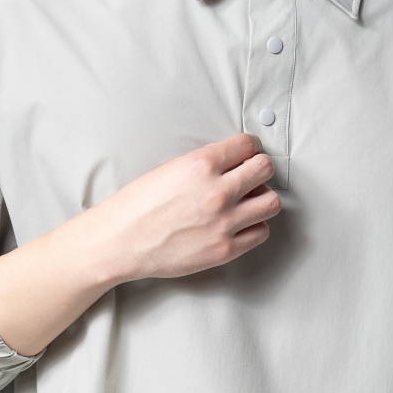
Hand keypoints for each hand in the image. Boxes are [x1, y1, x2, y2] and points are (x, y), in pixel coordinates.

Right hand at [92, 133, 280, 282]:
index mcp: (202, 164)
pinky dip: (254, 226)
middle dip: (259, 168)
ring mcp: (224, 222)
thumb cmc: (139, 205)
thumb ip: (206, 164)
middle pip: (265, 169)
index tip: (248, 153)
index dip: (249, 147)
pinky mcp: (224, 248)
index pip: (248, 144)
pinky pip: (261, 232)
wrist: (121, 241)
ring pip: (271, 202)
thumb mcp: (172, 168)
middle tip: (250, 175)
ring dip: (261, 198)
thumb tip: (233, 162)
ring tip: (247, 201)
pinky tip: (239, 224)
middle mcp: (218, 191)